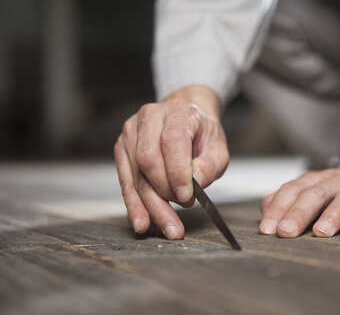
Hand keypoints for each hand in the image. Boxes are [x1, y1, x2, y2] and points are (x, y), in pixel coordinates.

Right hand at [114, 86, 228, 238]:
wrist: (185, 117)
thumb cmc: (202, 134)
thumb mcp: (218, 147)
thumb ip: (210, 165)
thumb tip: (195, 184)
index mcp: (178, 112)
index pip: (172, 141)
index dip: (177, 172)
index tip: (187, 197)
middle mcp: (150, 117)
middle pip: (148, 159)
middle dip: (163, 194)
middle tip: (180, 216)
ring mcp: (132, 131)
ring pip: (136, 174)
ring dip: (150, 205)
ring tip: (166, 227)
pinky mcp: (122, 147)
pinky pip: (125, 180)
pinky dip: (134, 203)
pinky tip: (141, 221)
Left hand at [259, 136, 339, 237]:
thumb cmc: (334, 190)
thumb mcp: (308, 189)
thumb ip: (284, 199)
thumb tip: (264, 212)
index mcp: (313, 181)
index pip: (291, 191)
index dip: (277, 209)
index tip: (266, 229)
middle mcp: (334, 182)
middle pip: (314, 194)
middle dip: (298, 213)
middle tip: (286, 232)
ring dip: (333, 215)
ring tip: (321, 232)